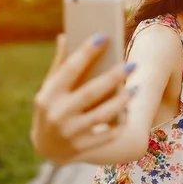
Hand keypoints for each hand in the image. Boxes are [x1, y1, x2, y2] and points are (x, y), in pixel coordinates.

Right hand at [30, 33, 135, 163]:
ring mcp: (70, 133)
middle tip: (132, 64)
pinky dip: (119, 124)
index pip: (69, 70)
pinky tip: (129, 111)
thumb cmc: (53, 107)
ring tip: (135, 88)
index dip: (86, 53)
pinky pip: (107, 135)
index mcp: (48, 95)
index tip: (103, 36)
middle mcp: (57, 114)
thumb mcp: (50, 88)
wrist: (47, 147)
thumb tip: (65, 36)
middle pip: (90, 93)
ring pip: (102, 115)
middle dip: (113, 78)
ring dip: (121, 101)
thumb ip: (60, 65)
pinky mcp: (82, 147)